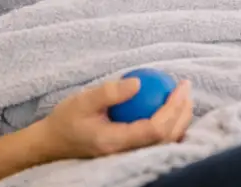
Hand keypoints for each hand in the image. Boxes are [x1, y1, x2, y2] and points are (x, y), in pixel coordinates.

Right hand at [39, 77, 192, 159]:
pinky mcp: (131, 153)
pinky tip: (173, 109)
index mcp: (115, 142)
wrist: (54, 143)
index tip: (179, 87)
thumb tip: (139, 83)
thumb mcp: (83, 100)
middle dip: (182, 113)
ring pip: (165, 142)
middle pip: (166, 138)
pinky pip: (157, 141)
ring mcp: (130, 156)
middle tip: (186, 88)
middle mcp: (126, 153)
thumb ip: (110, 92)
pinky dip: (170, 125)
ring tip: (184, 97)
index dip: (172, 109)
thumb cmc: (67, 119)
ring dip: (180, 120)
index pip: (154, 130)